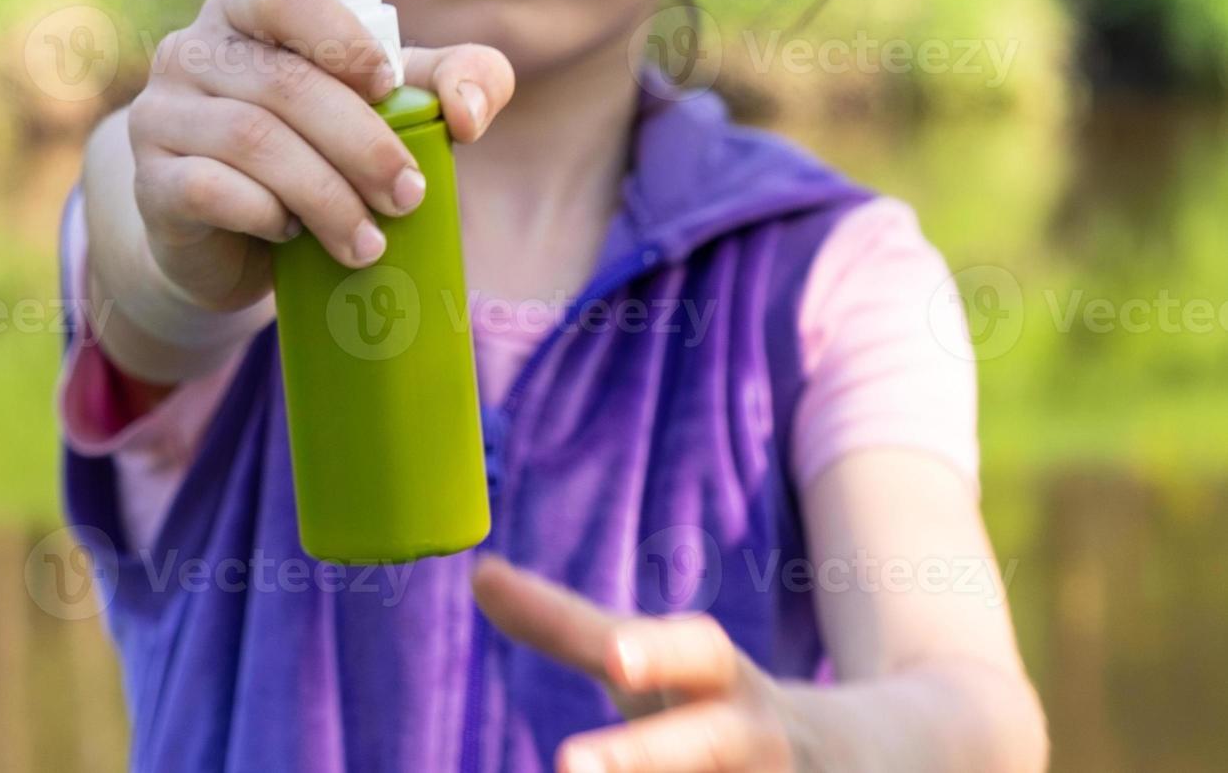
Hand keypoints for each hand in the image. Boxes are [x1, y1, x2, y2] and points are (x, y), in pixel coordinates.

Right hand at [126, 0, 513, 311]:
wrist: (228, 242)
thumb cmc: (314, 154)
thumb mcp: (386, 108)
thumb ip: (446, 82)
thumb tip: (470, 113)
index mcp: (243, 12)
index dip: (341, 37)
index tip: (388, 87)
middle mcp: (189, 51)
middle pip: (284, 84)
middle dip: (361, 144)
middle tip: (408, 196)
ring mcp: (159, 115)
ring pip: (253, 141)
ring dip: (326, 194)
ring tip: (368, 241)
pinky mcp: (150, 183)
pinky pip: (212, 190)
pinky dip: (267, 214)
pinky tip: (293, 235)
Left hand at [472, 557, 805, 772]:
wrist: (848, 758)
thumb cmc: (706, 702)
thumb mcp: (649, 663)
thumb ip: (566, 627)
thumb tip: (479, 573)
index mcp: (722, 679)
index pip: (701, 651)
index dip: (660, 652)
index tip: (616, 657)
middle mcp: (756, 739)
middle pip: (713, 746)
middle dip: (647, 755)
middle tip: (571, 763)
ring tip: (574, 771)